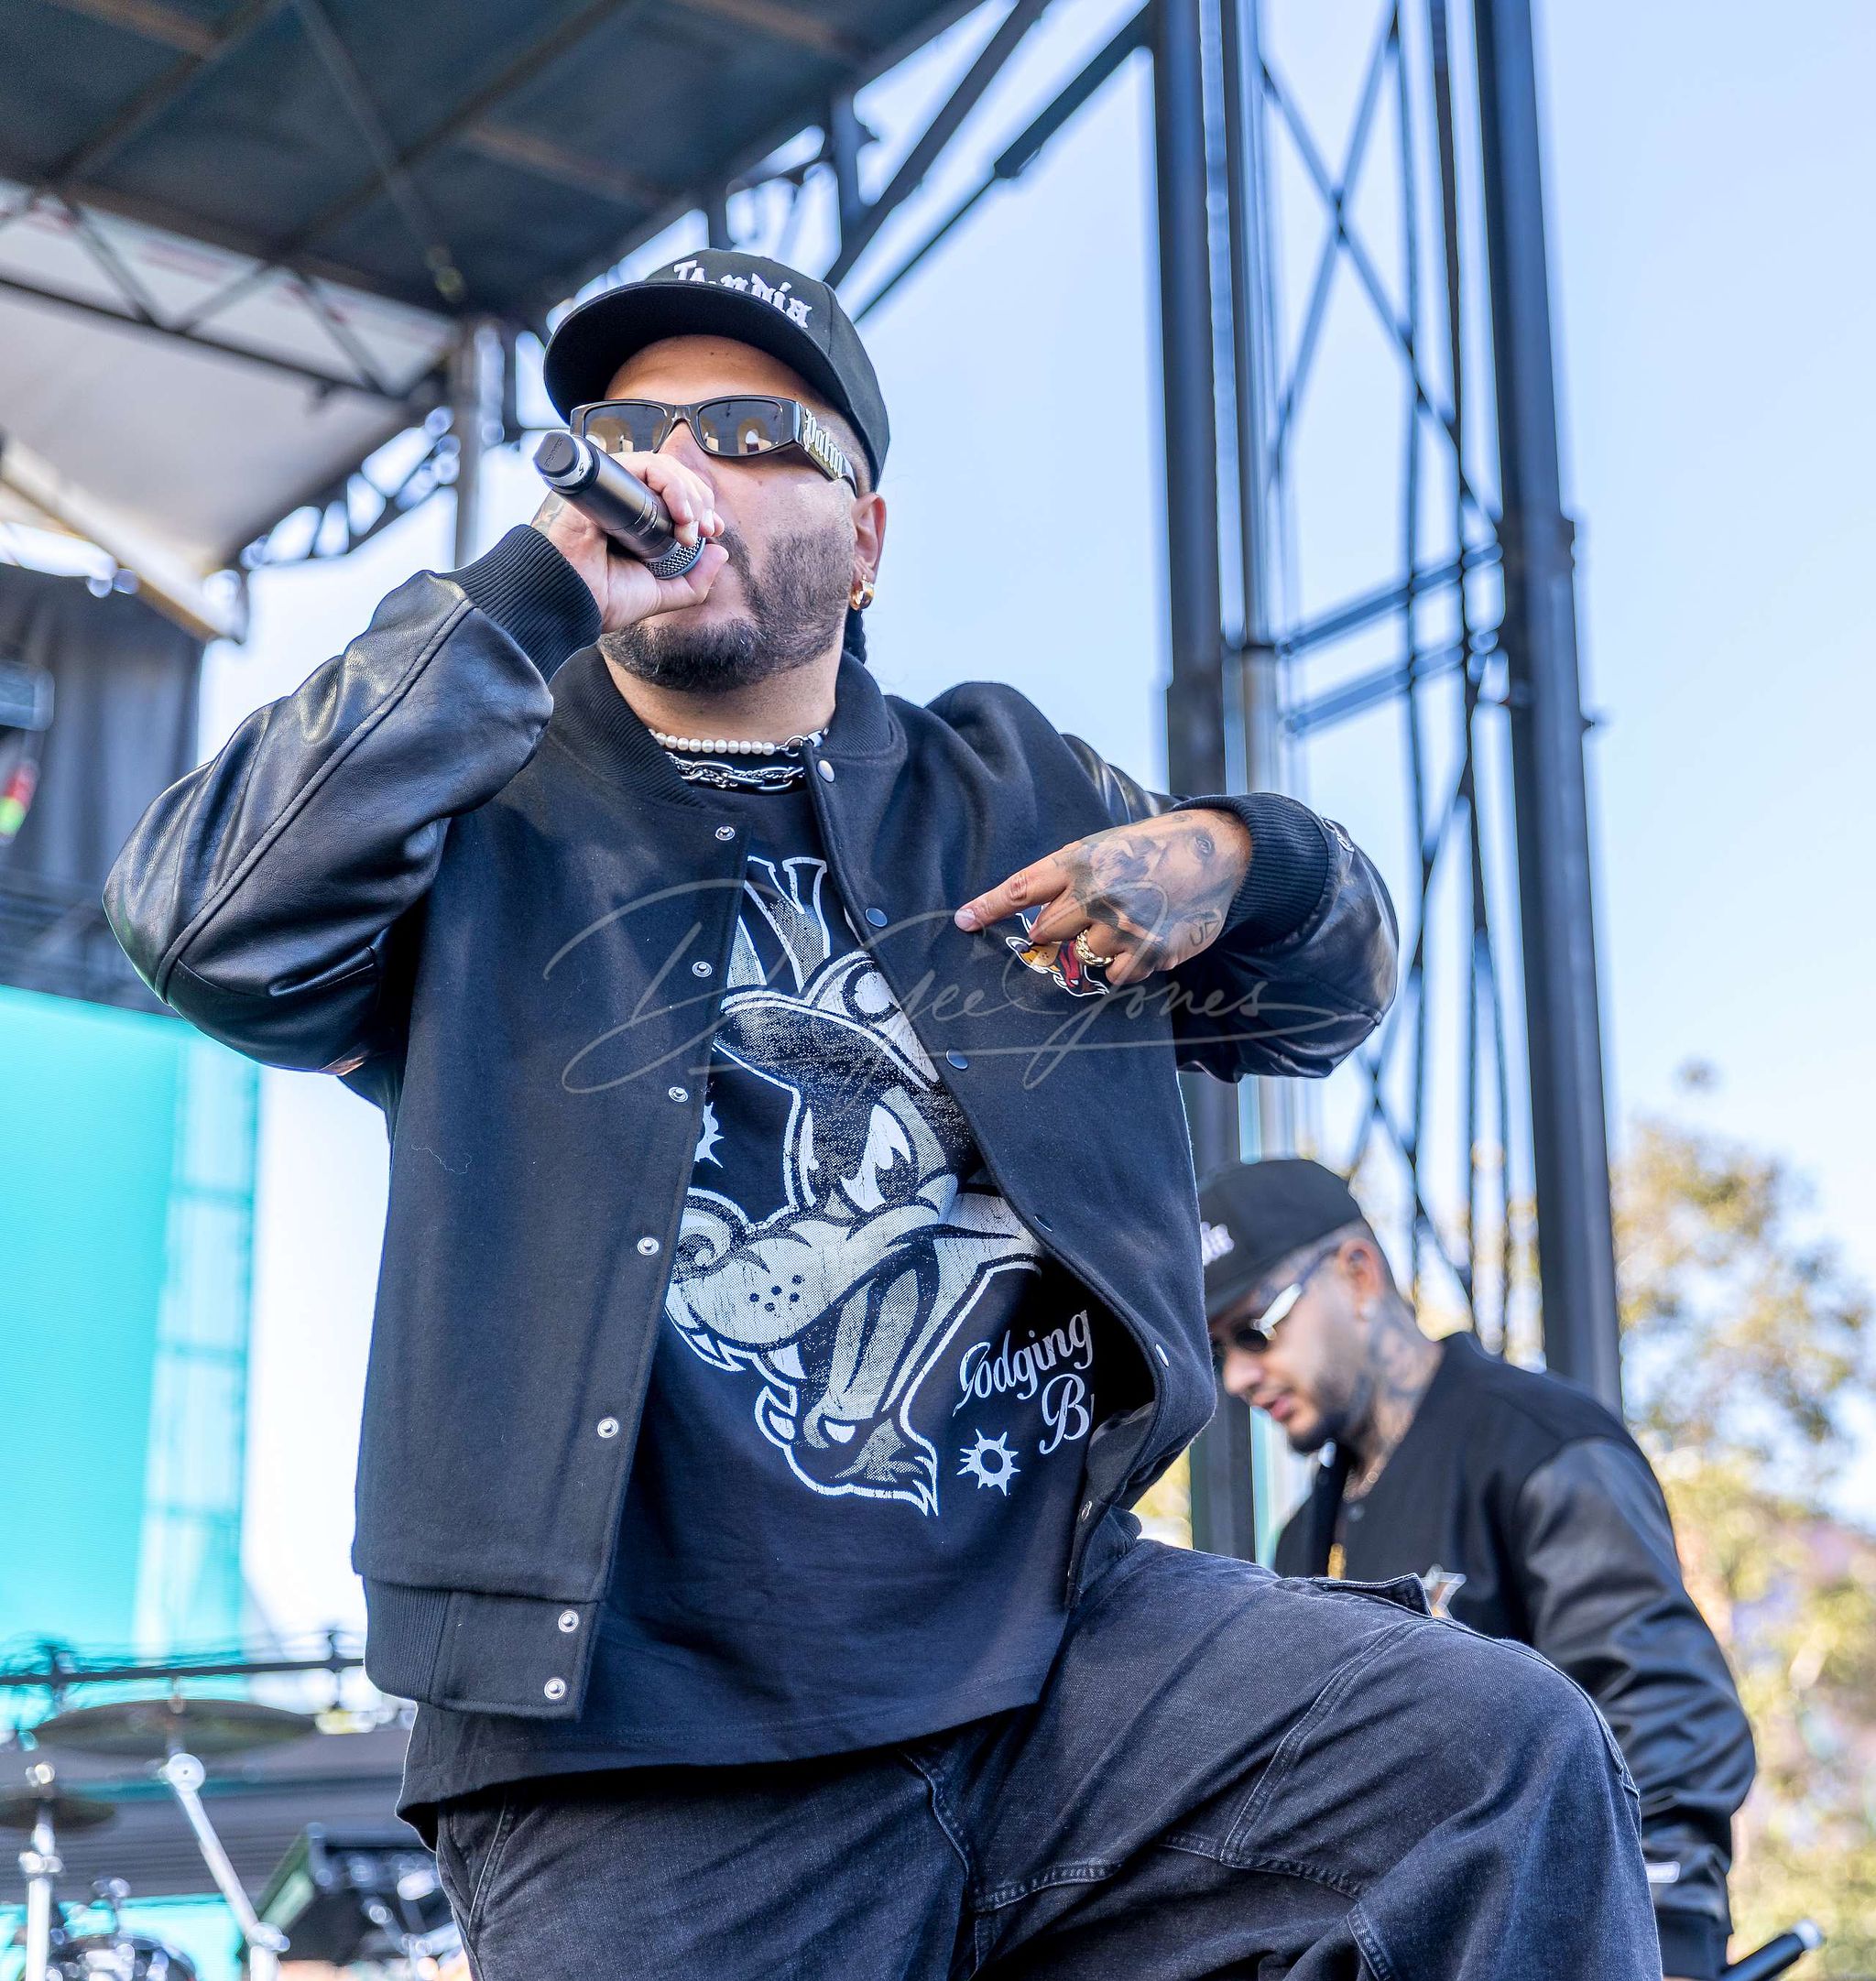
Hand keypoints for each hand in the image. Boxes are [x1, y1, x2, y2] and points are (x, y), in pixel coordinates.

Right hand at [531, 449, 727, 633]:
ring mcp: (612, 488)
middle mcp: (624, 499)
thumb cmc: (604, 598)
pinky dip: (670, 484)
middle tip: (706, 530)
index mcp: (635, 518)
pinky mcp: (601, 482)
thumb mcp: (662, 593)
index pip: (675, 493)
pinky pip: (643, 466)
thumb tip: (721, 553)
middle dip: (701, 499)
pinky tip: (678, 514)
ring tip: (690, 527)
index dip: (701, 506)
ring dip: (688, 494)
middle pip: (673, 475)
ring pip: (662, 467)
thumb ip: (694, 580)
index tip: (714, 531)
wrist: (570, 602)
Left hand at [954, 808, 1251, 985]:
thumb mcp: (1104, 847)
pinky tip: (1145, 937)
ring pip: (1080, 958)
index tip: (961, 922)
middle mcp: (1097, 893)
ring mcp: (1123, 925)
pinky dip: (1124, 964)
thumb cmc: (1151, 849)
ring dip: (1092, 950)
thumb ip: (1065, 878)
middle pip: (1043, 934)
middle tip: (1074, 923)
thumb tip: (1027, 917)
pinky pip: (1116, 975)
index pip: (1020, 888)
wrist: (1218, 852)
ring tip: (1122, 924)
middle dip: (1048, 936)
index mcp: (1080, 861)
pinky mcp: (1150, 951)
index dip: (987, 908)